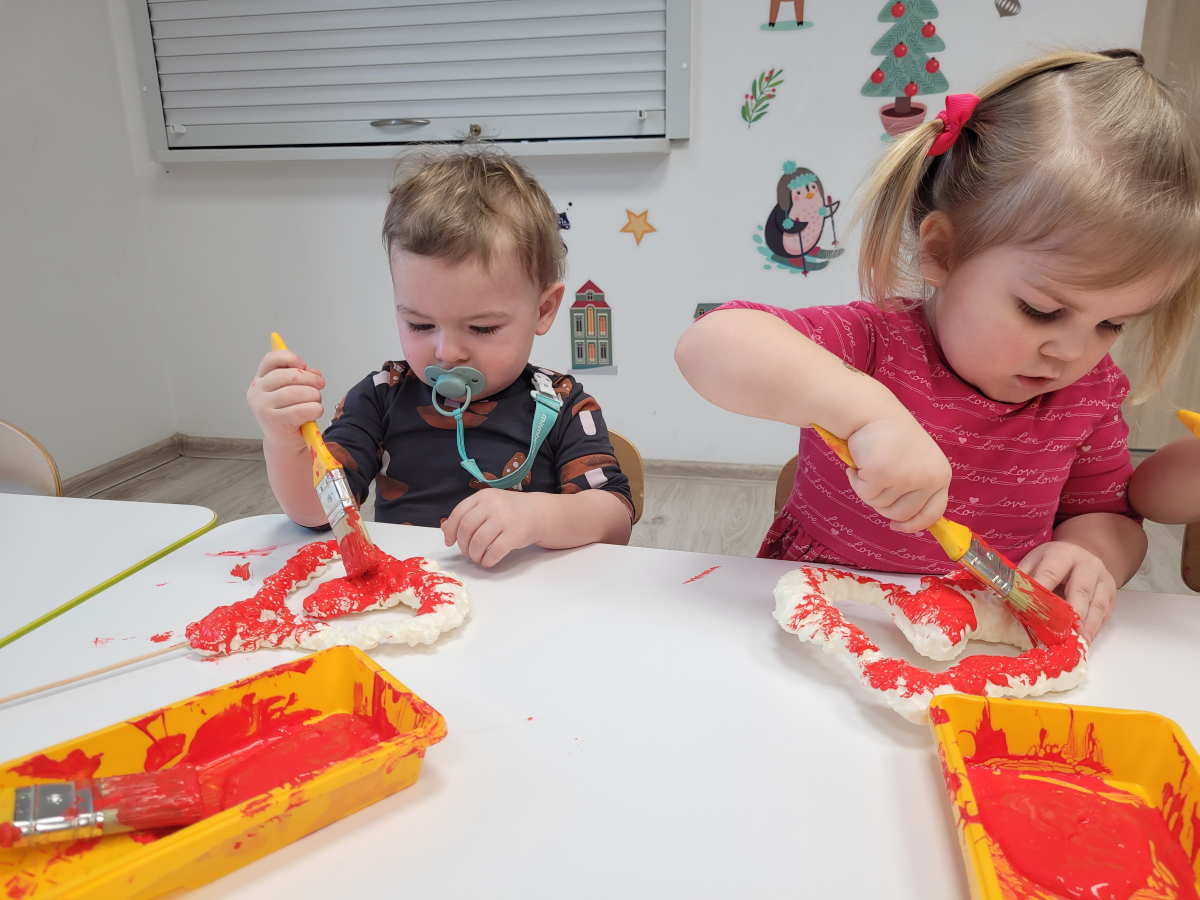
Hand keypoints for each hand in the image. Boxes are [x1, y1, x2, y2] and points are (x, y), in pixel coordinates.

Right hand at [247, 350, 324, 446]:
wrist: (284, 442)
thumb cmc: (289, 414)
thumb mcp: (293, 392)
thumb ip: (302, 378)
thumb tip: (315, 372)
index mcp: (259, 380)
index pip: (271, 359)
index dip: (290, 358)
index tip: (304, 366)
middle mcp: (257, 392)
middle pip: (289, 375)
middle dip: (310, 379)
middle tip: (320, 385)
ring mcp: (263, 407)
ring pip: (297, 392)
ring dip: (314, 396)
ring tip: (317, 401)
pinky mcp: (274, 421)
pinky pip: (302, 409)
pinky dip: (315, 409)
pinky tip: (315, 412)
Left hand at [442, 490, 544, 567]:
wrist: (538, 512)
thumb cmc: (509, 511)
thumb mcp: (488, 506)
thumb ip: (468, 514)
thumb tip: (444, 529)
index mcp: (483, 496)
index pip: (458, 513)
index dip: (450, 530)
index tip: (449, 542)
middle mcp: (493, 505)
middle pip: (466, 528)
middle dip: (463, 544)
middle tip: (467, 552)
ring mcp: (505, 519)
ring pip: (479, 541)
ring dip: (474, 554)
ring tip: (477, 557)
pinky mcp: (515, 534)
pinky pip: (495, 551)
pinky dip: (488, 560)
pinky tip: (488, 561)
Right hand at [844, 418, 950, 532]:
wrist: (871, 412)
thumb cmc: (889, 437)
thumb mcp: (915, 463)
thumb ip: (916, 487)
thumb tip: (904, 521)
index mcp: (940, 475)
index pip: (934, 512)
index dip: (914, 524)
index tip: (898, 527)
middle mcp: (929, 477)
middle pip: (901, 514)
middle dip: (882, 504)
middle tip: (874, 482)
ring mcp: (907, 477)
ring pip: (880, 505)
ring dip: (867, 489)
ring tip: (867, 466)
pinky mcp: (884, 474)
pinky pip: (864, 493)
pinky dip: (855, 481)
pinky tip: (858, 462)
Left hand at [1019, 541, 1116, 642]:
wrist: (1081, 555)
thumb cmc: (1051, 563)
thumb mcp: (1034, 562)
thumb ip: (1022, 580)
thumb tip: (1005, 602)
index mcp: (1061, 554)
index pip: (1051, 573)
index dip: (1043, 593)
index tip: (1035, 612)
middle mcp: (1086, 564)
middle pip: (1080, 589)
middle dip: (1072, 612)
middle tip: (1063, 632)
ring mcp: (1102, 579)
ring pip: (1097, 603)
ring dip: (1087, 625)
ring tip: (1077, 642)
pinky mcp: (1111, 593)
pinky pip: (1106, 612)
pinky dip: (1096, 627)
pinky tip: (1086, 640)